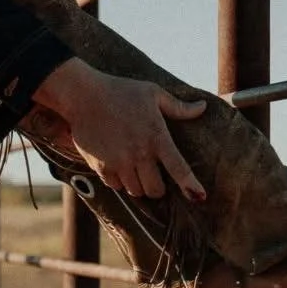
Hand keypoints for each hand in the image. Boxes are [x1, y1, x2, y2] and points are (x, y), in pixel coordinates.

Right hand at [33, 58, 206, 200]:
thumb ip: (178, 107)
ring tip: (135, 170)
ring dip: (138, 185)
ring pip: (136, 191)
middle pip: (156, 190)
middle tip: (154, 175)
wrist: (83, 95)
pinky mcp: (101, 166)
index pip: (179, 168)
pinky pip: (116, 186)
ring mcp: (119, 162)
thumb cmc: (120, 91)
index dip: (190, 185)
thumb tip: (203, 107)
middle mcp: (139, 153)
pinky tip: (118, 167)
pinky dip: (120, 182)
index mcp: (156, 136)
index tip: (199, 197)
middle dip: (158, 186)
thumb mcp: (153, 93)